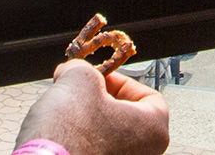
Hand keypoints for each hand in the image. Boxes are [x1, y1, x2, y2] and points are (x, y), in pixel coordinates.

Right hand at [14, 61, 167, 154]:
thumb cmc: (68, 134)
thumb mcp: (78, 79)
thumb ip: (83, 68)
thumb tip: (75, 70)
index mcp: (153, 130)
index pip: (148, 96)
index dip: (121, 81)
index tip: (100, 78)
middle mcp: (144, 154)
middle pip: (127, 117)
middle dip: (100, 101)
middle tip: (79, 92)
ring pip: (107, 136)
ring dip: (87, 122)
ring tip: (65, 114)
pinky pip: (93, 152)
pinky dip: (79, 142)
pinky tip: (60, 135)